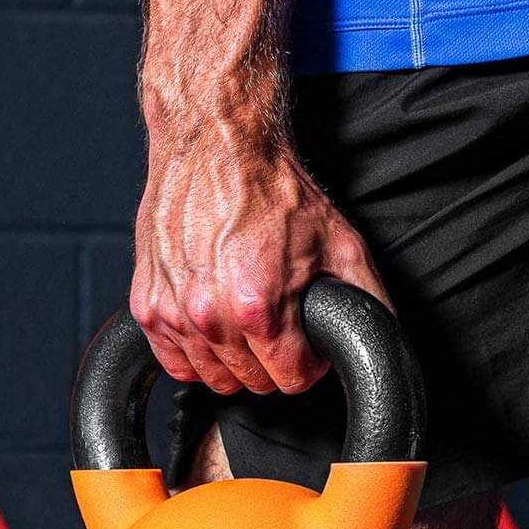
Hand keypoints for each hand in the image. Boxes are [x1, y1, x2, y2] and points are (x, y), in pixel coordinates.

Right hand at [131, 124, 391, 394]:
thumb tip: (380, 337)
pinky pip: (172, 361)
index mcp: (259, 306)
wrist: (215, 146)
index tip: (305, 348)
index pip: (289, 379)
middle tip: (277, 331)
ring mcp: (174, 312)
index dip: (307, 365)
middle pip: (250, 382)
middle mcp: (211, 315)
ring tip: (244, 326)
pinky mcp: (148, 305)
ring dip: (232, 361)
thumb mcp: (341, 241)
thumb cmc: (268, 187)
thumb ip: (367, 298)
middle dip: (271, 363)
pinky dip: (193, 354)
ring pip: (210, 378)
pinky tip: (211, 328)